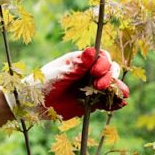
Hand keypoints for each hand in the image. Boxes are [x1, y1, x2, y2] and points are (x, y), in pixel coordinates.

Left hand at [9, 48, 129, 120]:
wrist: (34, 103)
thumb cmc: (43, 83)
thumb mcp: (60, 73)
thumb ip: (78, 65)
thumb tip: (92, 50)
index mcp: (81, 60)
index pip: (101, 57)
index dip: (103, 63)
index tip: (96, 72)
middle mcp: (88, 72)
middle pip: (110, 70)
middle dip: (110, 77)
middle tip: (100, 86)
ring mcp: (91, 86)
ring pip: (112, 85)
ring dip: (117, 89)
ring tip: (121, 96)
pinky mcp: (92, 101)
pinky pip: (107, 101)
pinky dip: (114, 102)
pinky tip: (119, 104)